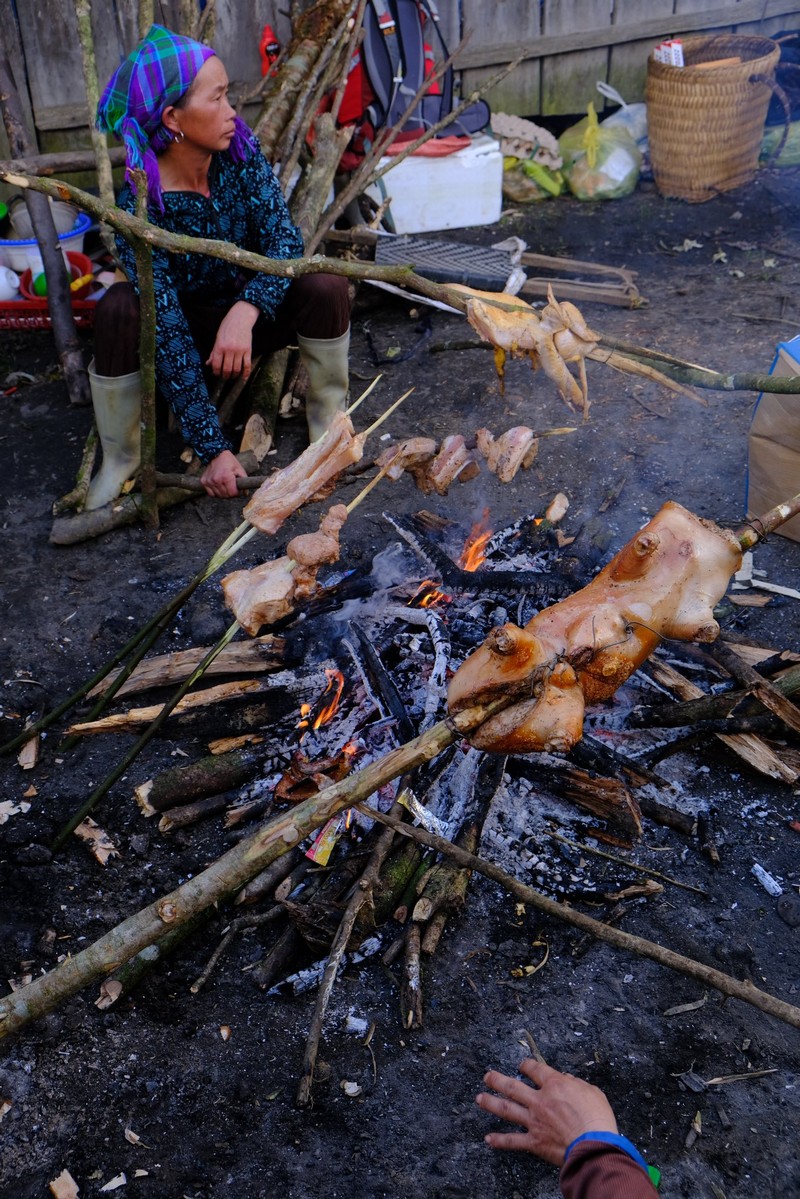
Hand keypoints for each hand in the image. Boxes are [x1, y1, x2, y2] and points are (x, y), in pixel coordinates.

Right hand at [200, 450, 246, 498]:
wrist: (216, 454)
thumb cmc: (229, 461)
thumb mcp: (239, 469)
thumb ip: (244, 481)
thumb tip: (245, 493)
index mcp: (226, 477)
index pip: (232, 494)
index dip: (236, 492)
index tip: (236, 488)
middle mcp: (216, 480)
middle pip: (226, 496)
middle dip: (230, 493)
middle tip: (231, 486)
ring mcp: (209, 481)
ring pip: (218, 495)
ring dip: (223, 492)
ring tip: (224, 484)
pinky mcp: (204, 482)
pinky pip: (211, 493)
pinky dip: (215, 492)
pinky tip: (218, 485)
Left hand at [206, 300, 258, 380]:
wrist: (240, 318)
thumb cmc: (227, 327)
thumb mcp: (218, 338)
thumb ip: (214, 352)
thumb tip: (208, 363)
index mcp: (220, 347)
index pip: (217, 365)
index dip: (216, 372)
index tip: (217, 374)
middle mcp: (229, 350)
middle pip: (227, 369)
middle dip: (225, 376)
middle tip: (225, 377)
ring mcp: (239, 351)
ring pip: (237, 369)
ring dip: (234, 375)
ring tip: (233, 376)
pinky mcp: (248, 350)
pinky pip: (247, 365)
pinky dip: (246, 373)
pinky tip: (244, 377)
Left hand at [475, 1059, 617, 1165]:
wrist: (594, 1146)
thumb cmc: (598, 1118)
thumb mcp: (592, 1092)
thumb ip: (577, 1083)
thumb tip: (567, 1079)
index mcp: (554, 1085)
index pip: (534, 1069)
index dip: (526, 1064)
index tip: (522, 1065)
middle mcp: (539, 1100)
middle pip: (512, 1086)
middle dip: (497, 1080)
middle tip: (487, 1076)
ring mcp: (534, 1121)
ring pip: (506, 1109)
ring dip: (491, 1103)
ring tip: (479, 1098)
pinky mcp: (534, 1141)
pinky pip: (513, 1141)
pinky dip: (499, 1140)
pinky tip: (488, 1138)